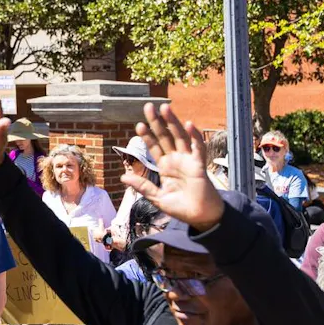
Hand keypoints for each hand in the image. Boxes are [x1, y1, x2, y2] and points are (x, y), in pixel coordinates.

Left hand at [120, 103, 223, 228]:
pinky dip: (194, 136)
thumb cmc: (181, 208)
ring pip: (180, 137)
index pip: (154, 147)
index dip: (147, 136)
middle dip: (157, 122)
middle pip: (165, 137)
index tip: (139, 125)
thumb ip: (142, 186)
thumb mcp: (157, 197)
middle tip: (149, 107)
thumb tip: (123, 176)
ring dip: (173, 122)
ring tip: (165, 108)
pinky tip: (188, 124)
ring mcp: (188, 160)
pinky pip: (198, 148)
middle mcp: (176, 160)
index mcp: (166, 167)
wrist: (200, 218)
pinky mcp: (199, 165)